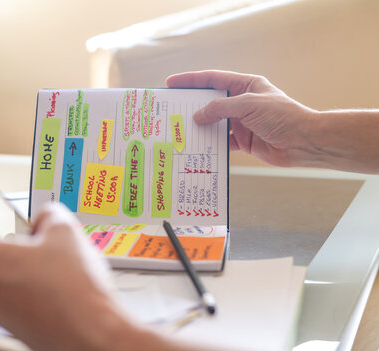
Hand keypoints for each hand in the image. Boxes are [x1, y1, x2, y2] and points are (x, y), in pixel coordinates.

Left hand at [0, 180, 129, 350]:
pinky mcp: (3, 315)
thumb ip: (46, 214)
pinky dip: (13, 268)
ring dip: (3, 247)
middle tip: (2, 210)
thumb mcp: (64, 231)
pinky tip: (44, 269)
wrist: (94, 338)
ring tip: (38, 245)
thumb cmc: (75, 293)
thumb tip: (42, 220)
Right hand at [166, 70, 318, 167]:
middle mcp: (242, 102)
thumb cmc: (281, 116)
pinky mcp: (243, 141)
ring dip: (199, 127)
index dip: (191, 80)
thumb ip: (220, 109)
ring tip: (179, 130)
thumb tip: (197, 116)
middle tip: (171, 109)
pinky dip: (211, 144)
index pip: (212, 80)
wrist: (303, 142)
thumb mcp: (248, 105)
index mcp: (245, 85)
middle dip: (192, 105)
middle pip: (211, 102)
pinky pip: (221, 141)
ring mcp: (242, 122)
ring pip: (214, 123)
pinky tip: (197, 147)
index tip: (171, 83)